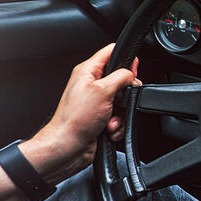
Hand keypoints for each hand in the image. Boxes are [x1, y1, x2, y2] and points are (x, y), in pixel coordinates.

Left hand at [20, 44, 139, 183]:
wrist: (68, 147)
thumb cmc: (75, 120)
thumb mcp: (103, 90)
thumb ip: (121, 77)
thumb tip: (131, 74)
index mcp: (87, 72)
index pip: (110, 53)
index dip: (125, 59)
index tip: (132, 71)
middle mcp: (91, 85)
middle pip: (121, 80)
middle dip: (126, 94)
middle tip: (120, 100)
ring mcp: (96, 102)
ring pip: (122, 101)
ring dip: (121, 114)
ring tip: (111, 120)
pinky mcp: (101, 117)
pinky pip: (119, 117)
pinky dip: (117, 125)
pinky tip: (109, 129)